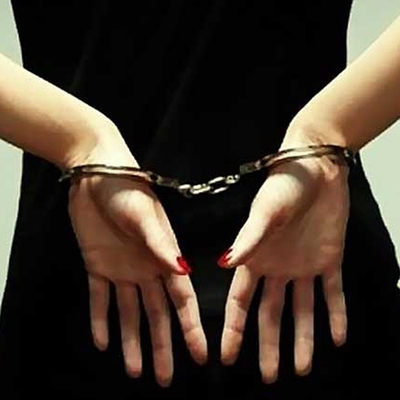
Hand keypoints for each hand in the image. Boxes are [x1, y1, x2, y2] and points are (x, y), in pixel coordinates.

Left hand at [68, 175, 206, 386]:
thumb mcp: (145, 216)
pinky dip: (100, 320)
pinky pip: (99, 299)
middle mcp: (147, 269)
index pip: (182, 300)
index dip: (191, 328)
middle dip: (162, 345)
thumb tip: (182, 272)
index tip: (201, 355)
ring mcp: (122, 269)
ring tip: (135, 370)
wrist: (95, 173)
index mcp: (164, 257)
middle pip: (157, 314)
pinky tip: (103, 342)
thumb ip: (161, 244)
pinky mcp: (97, 265)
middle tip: (164, 377)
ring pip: (129, 313)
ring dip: (131, 341)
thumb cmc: (127, 188)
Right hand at [220, 152, 349, 382]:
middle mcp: (276, 268)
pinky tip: (336, 337)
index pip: (240, 302)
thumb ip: (247, 240)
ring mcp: (303, 267)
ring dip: (302, 339)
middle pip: (270, 315)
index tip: (227, 357)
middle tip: (268, 377)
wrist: (318, 167)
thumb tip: (224, 264)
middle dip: (268, 346)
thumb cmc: (284, 185)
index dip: (233, 329)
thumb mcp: (264, 212)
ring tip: (301, 369)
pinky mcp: (329, 260)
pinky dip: (336, 315)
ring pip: (302, 311)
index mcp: (255, 258)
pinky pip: (333, 294)